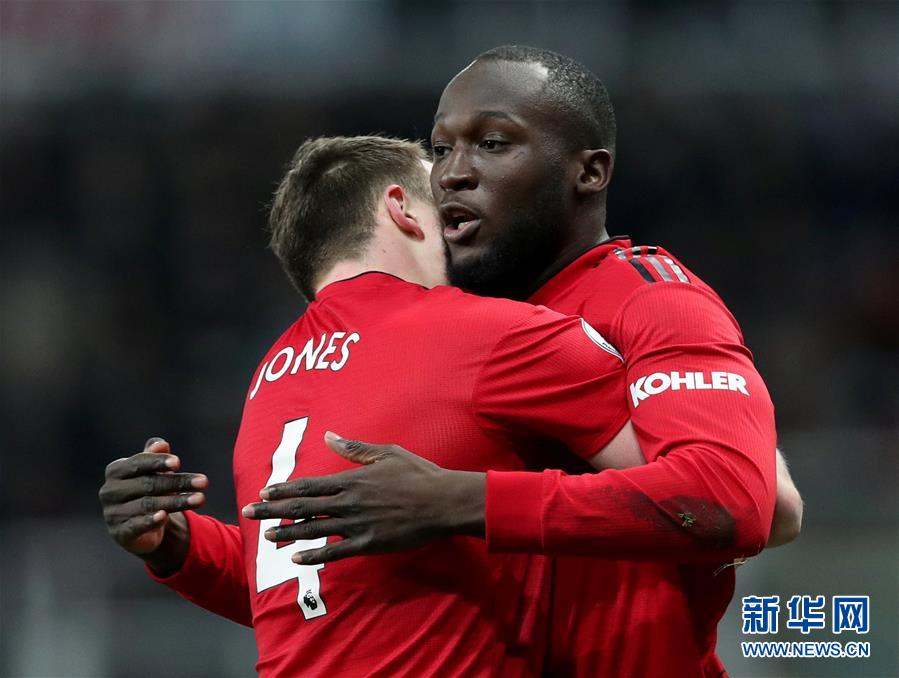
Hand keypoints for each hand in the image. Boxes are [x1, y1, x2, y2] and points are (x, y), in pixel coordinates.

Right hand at [99, 438, 207, 574]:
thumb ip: (155, 456)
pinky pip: (136, 526)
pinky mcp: (120, 533)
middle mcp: (110, 491)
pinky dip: (150, 521)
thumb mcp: (152, 471)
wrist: (141, 526)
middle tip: (204, 482)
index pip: (138, 463)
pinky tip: (164, 516)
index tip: (178, 462)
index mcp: (115, 471)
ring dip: (176, 501)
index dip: (157, 462)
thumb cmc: (148, 490)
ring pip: (148, 505)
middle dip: (178, 482)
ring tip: (200, 498)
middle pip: (148, 484)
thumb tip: (161, 444)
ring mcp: (113, 513)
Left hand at [241, 432, 485, 564]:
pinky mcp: (369, 544)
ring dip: (288, 533)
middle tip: (249, 512)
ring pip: (315, 530)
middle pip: (304, 507)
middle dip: (274, 510)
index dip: (284, 489)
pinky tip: (297, 558)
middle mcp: (349, 502)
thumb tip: (329, 436)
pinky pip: (337, 552)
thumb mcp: (386, 453)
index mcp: (352, 479)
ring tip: (266, 536)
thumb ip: (355, 448)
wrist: (443, 501)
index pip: (310, 485)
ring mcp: (358, 524)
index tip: (264, 490)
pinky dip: (315, 555)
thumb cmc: (418, 474)